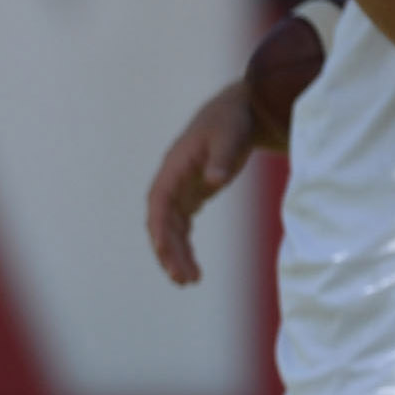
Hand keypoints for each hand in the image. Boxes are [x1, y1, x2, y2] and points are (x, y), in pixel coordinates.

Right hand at [144, 78, 260, 286]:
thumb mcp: (229, 136)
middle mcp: (170, 184)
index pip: (158, 204)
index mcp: (173, 169)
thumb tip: (214, 180)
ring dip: (176, 256)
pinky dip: (184, 248)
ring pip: (170, 230)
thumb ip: (221, 158)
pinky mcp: (190, 197)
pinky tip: (193, 270)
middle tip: (183, 279)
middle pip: (162, 224)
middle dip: (169, 252)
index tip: (164, 251)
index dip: (159, 228)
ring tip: (190, 281)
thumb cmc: (231, 122)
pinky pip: (181, 229)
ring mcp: (179, 192)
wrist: (237, 113)